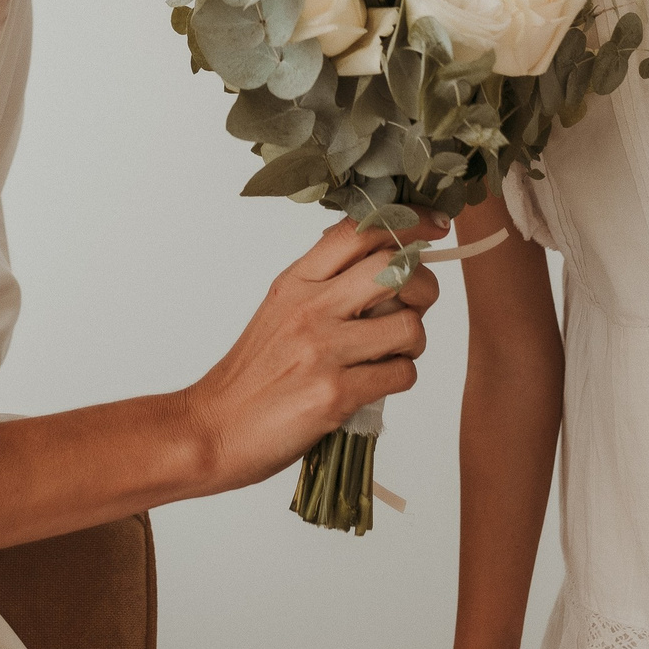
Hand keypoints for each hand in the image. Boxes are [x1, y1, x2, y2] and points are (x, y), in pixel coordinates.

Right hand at [177, 216, 446, 492]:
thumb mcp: (280, 308)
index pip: (360, 230)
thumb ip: (325, 282)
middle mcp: (311, 307)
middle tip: (416, 305)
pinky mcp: (335, 394)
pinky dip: (399, 377)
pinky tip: (376, 382)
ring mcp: (323, 350)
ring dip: (413, 342)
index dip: (407, 220)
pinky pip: (401, 374)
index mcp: (297, 280)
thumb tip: (385, 260)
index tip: (434, 225)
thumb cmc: (253, 373)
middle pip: (395, 268)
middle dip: (424, 286)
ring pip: (409, 325)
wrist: (214, 428)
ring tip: (392, 353)